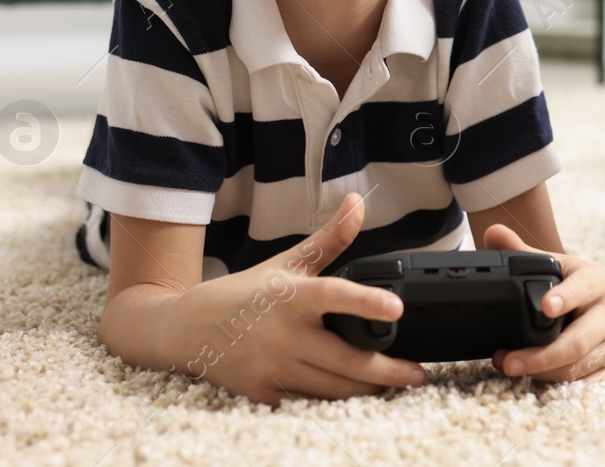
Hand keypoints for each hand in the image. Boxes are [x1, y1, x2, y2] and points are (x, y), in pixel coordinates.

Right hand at [171, 192, 426, 403]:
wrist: (187, 329)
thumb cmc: (246, 293)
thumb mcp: (288, 261)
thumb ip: (330, 238)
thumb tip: (358, 202)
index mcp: (291, 297)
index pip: (335, 297)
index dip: (367, 302)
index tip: (397, 308)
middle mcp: (283, 335)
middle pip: (345, 361)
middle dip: (387, 371)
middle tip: (417, 373)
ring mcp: (273, 368)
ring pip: (333, 388)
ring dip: (368, 389)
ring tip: (396, 383)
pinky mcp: (264, 393)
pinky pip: (310, 402)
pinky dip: (335, 400)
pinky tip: (358, 395)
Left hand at [483, 224, 604, 381]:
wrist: (591, 306)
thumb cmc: (566, 285)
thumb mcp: (549, 267)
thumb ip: (520, 252)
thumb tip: (493, 232)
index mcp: (596, 281)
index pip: (582, 289)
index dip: (565, 297)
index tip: (545, 306)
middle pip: (578, 341)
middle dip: (540, 355)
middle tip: (507, 360)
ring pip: (579, 367)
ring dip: (541, 372)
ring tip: (509, 366)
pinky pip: (587, 384)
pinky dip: (559, 384)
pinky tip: (535, 380)